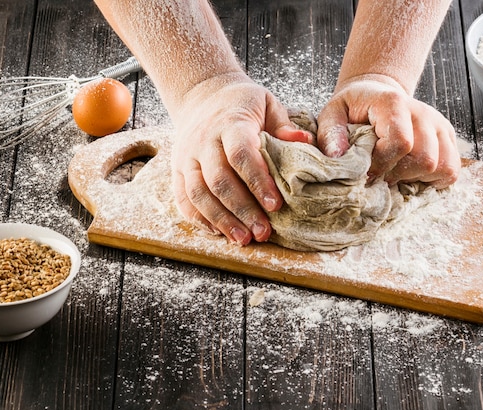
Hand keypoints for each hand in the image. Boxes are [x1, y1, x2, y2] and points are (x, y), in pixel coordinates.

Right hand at [171, 73, 310, 244]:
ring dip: (221, 219)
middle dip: (242, 210)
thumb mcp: (266, 104)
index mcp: (229, 123)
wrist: (203, 96)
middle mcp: (203, 141)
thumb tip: (305, 142)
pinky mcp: (177, 170)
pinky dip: (199, 218)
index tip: (275, 206)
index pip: (241, 154)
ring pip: (198, 193)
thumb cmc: (242, 104)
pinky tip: (219, 233)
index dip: (258, 182)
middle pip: (219, 180)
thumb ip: (284, 125)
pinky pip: (183, 198)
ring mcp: (187, 157)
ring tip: (243, 239)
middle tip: (263, 232)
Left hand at [317, 74, 459, 188]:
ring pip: (442, 166)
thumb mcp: (332, 114)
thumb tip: (337, 157)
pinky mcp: (448, 138)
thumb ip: (330, 134)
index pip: (401, 142)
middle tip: (381, 173)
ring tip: (396, 172)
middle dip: (399, 175)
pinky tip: (412, 174)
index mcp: (394, 103)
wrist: (375, 96)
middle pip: (425, 158)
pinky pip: (452, 170)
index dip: (382, 164)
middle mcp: (423, 112)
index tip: (366, 169)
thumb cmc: (353, 109)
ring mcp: (439, 125)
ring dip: (417, 178)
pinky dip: (433, 180)